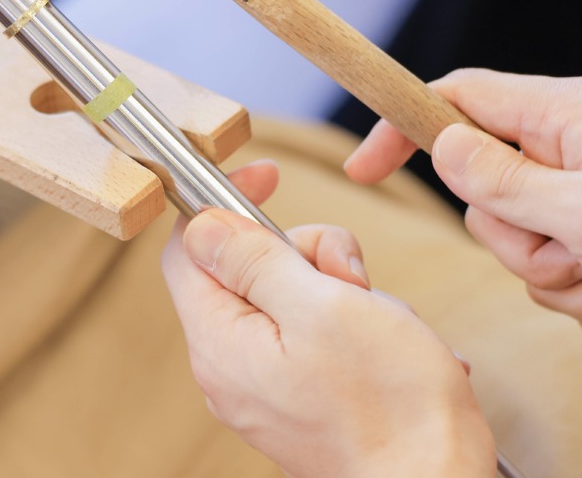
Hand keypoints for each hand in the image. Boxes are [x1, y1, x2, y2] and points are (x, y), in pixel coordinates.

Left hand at [161, 160, 494, 477]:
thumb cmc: (392, 402)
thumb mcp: (322, 305)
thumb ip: (254, 259)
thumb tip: (200, 225)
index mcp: (221, 343)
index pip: (188, 248)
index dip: (222, 203)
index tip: (271, 178)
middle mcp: (232, 369)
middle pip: (248, 268)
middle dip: (307, 253)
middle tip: (351, 277)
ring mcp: (266, 387)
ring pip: (291, 297)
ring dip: (342, 290)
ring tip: (385, 323)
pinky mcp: (300, 399)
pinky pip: (315, 335)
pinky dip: (355, 325)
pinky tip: (392, 345)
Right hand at [346, 69, 581, 350]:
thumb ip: (505, 181)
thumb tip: (444, 145)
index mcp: (568, 116)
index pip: (460, 98)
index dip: (405, 127)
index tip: (366, 170)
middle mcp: (573, 150)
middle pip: (485, 195)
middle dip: (520, 243)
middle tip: (574, 253)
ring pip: (521, 247)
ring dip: (565, 282)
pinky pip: (561, 279)